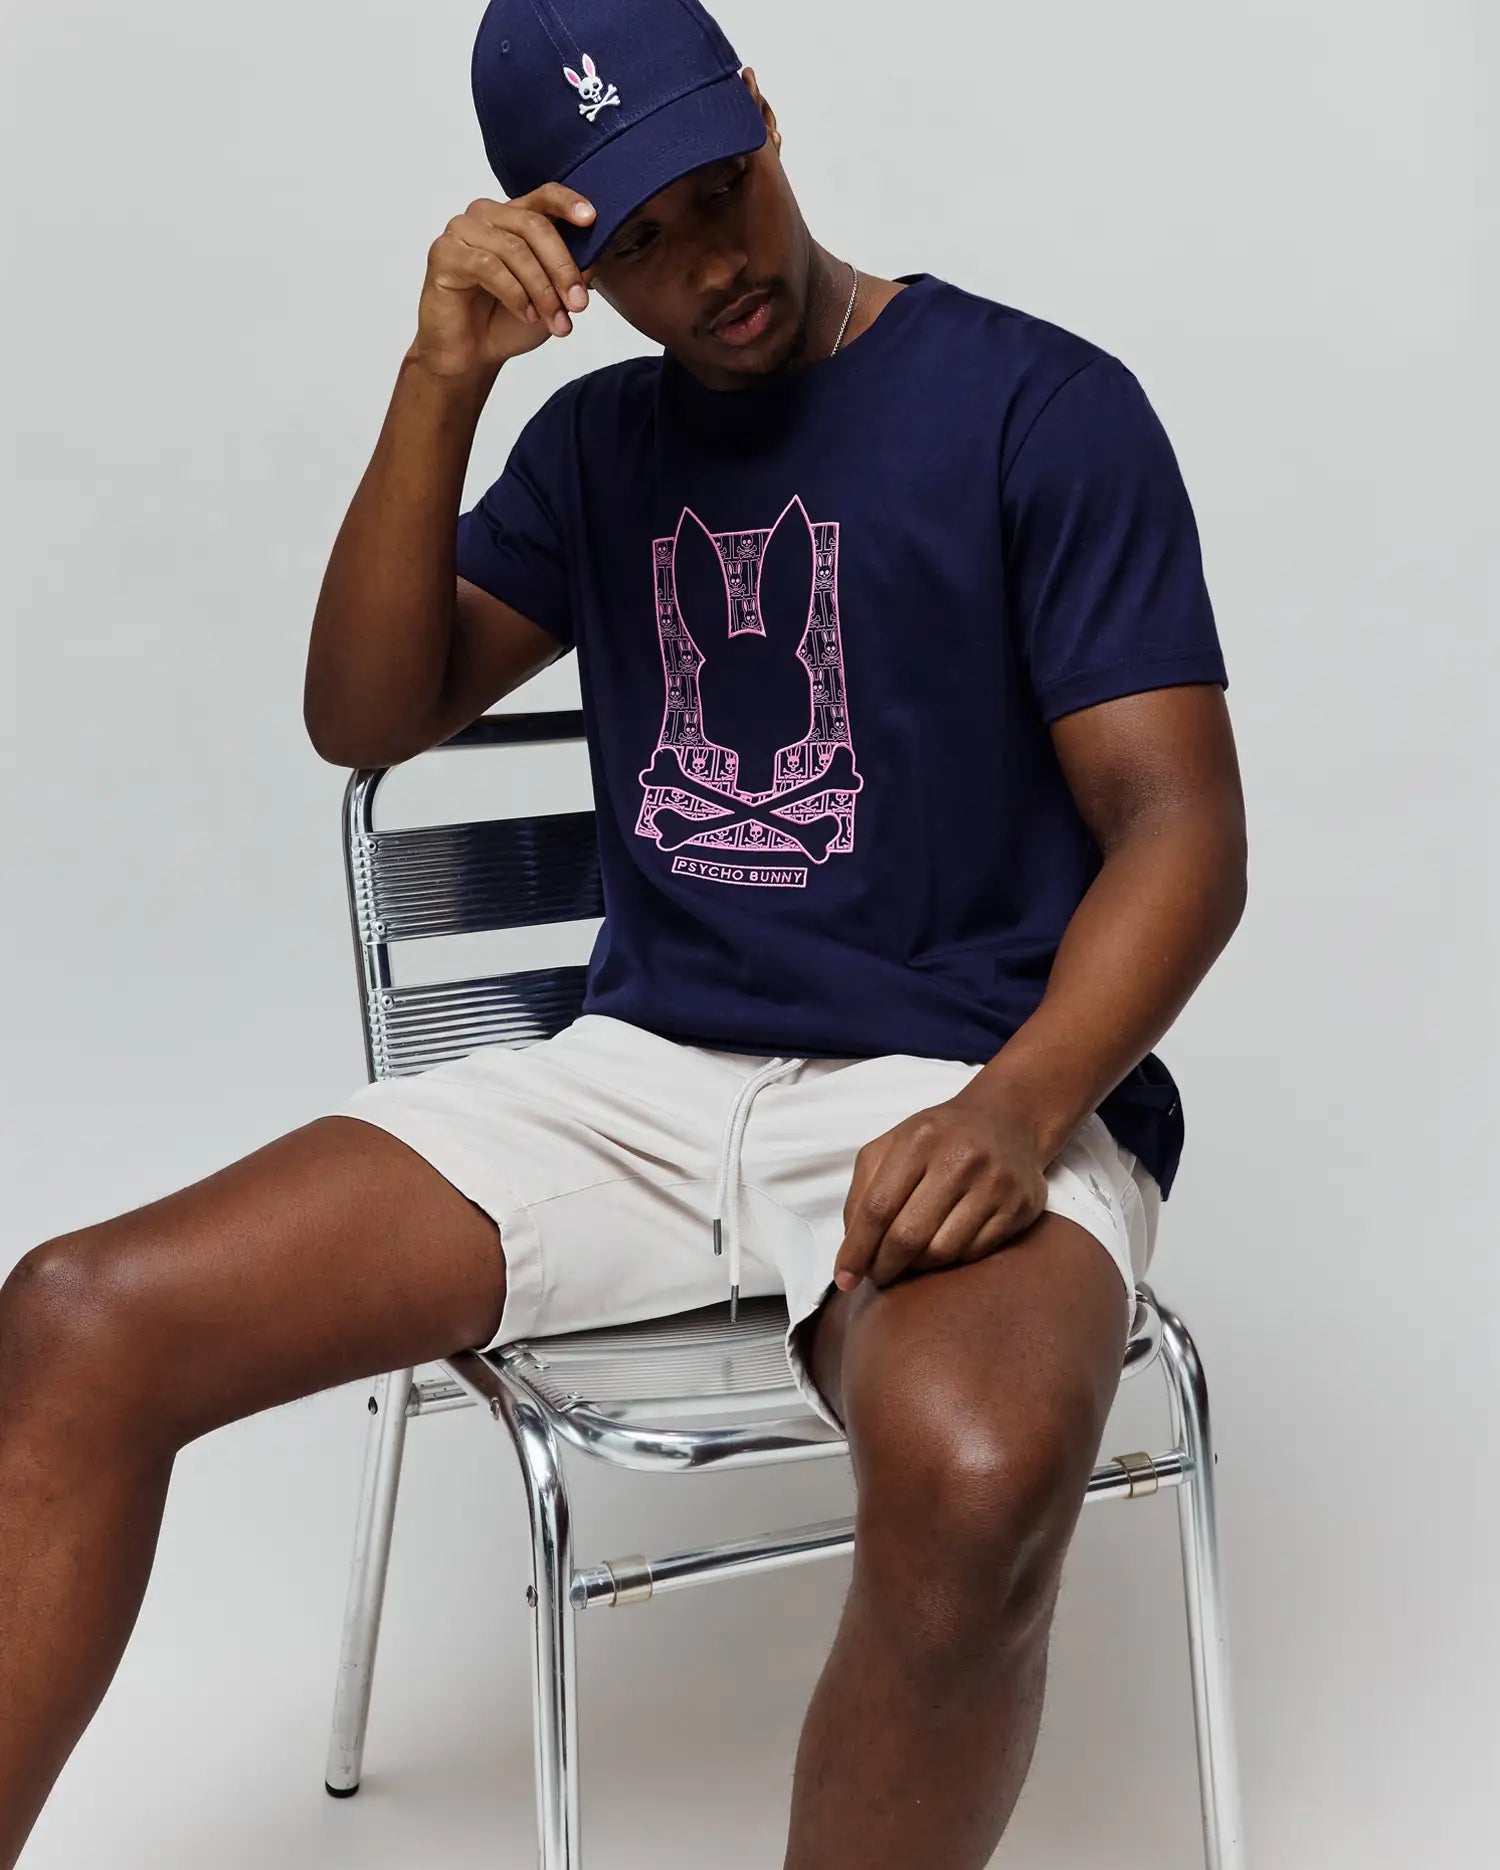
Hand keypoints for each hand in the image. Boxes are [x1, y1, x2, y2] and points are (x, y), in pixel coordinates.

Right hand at [405, 186, 598, 378]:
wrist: (472, 354)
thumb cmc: (508, 321)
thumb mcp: (553, 296)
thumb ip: (573, 272)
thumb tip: (596, 256)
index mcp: (513, 217)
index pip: (543, 196)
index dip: (567, 203)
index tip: (591, 218)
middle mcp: (486, 215)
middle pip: (534, 225)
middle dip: (562, 268)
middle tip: (579, 304)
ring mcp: (461, 230)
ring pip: (514, 249)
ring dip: (541, 289)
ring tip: (554, 320)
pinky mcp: (444, 253)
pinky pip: (488, 267)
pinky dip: (514, 294)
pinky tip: (526, 315)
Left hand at [832, 1095, 1049, 1290]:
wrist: (1007, 1120)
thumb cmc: (938, 1138)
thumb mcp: (893, 1144)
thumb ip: (863, 1189)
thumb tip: (853, 1248)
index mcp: (918, 1140)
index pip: (877, 1208)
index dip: (857, 1250)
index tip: (844, 1277)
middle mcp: (959, 1160)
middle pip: (908, 1236)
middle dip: (884, 1266)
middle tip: (877, 1276)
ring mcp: (993, 1184)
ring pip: (942, 1252)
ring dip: (917, 1268)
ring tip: (908, 1263)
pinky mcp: (1018, 1207)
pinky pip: (974, 1254)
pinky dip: (950, 1262)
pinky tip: (941, 1252)